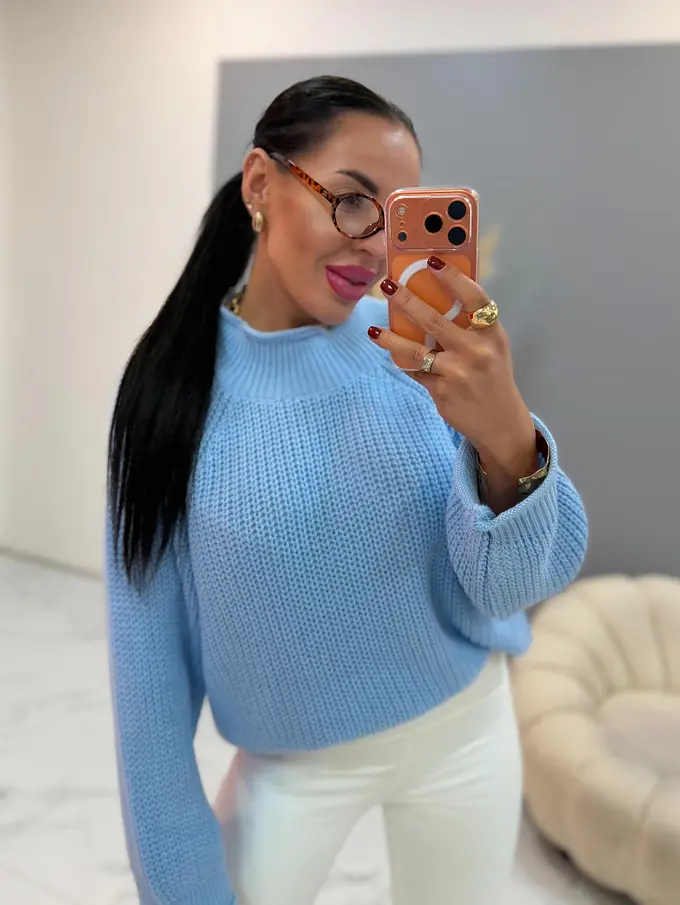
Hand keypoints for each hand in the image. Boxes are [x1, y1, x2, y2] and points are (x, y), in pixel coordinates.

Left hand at [368, 258, 537, 507]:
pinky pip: (416, 371)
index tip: (433, 262)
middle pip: (436, 320)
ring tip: (374, 330)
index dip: (454, 278)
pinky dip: (404, 363)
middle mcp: (477, 350)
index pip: (475, 298)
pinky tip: (391, 354)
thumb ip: (471, 327)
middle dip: (407, 300)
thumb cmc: (493, 377)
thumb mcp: (493, 348)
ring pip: (416, 350)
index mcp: (493, 334)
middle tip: (388, 285)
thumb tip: (432, 299)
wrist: (500, 423)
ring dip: (391, 338)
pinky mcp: (442, 390)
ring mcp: (458, 372)